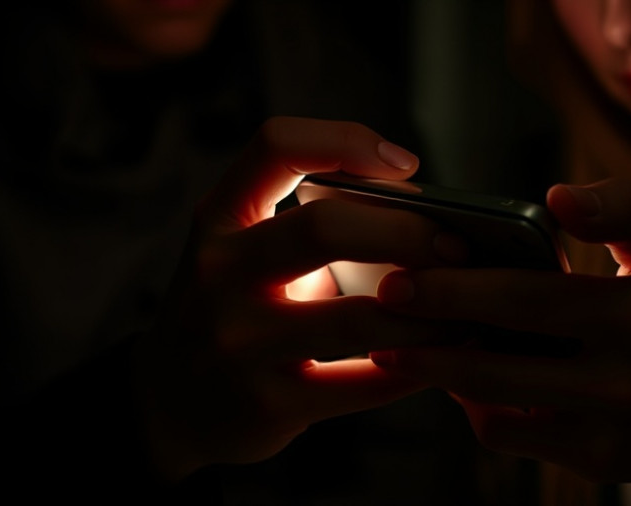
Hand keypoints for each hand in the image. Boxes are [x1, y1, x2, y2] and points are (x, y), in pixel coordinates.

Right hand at [134, 117, 464, 479]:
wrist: (168, 403)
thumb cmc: (230, 309)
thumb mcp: (241, 250)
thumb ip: (308, 225)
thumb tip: (425, 215)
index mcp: (220, 219)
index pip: (276, 146)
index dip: (347, 140)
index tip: (406, 165)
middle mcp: (218, 272)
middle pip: (325, 228)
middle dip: (409, 233)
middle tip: (457, 248)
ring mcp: (237, 342)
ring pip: (357, 319)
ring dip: (426, 313)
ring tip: (462, 310)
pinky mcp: (266, 402)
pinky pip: (362, 384)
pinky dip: (412, 368)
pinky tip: (436, 359)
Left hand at [370, 178, 630, 504]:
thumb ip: (624, 209)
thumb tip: (556, 196)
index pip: (530, 298)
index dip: (458, 290)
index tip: (399, 277)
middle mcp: (625, 378)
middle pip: (501, 359)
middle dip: (429, 338)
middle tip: (381, 312)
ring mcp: (609, 428)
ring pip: (498, 405)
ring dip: (443, 375)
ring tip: (403, 347)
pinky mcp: (595, 463)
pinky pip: (514, 436)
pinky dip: (478, 407)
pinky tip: (462, 380)